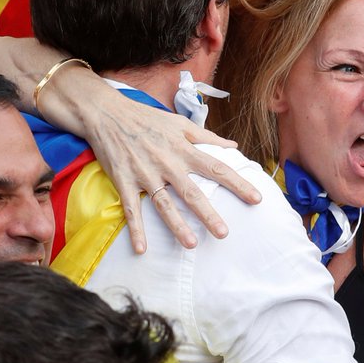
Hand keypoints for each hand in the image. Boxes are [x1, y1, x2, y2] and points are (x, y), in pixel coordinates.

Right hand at [77, 91, 263, 251]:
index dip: (238, 183)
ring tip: (191, 244)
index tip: (256, 198)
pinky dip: (136, 229)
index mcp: (184, 148)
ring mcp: (145, 173)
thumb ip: (208, 137)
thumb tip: (233, 146)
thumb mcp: (180, 123)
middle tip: (224, 233)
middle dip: (208, 213)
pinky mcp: (124, 181)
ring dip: (177, 225)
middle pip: (192, 192)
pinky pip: (131, 209)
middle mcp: (167, 163)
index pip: (217, 168)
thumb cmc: (148, 118)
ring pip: (164, 204)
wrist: (108, 114)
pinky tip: (141, 249)